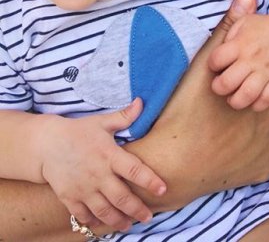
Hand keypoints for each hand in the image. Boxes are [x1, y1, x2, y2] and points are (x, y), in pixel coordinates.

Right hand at [37, 98, 165, 231]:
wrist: (47, 144)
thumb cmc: (78, 131)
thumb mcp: (102, 122)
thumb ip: (123, 117)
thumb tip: (142, 102)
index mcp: (109, 155)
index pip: (134, 170)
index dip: (149, 180)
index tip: (163, 188)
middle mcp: (98, 175)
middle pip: (121, 197)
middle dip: (137, 209)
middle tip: (148, 217)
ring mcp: (83, 188)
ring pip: (104, 210)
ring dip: (118, 220)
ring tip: (128, 225)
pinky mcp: (70, 197)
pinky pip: (84, 215)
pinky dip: (93, 222)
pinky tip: (102, 225)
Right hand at [126, 0, 268, 211]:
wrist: (174, 162)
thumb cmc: (186, 109)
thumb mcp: (204, 64)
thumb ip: (228, 29)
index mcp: (264, 90)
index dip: (253, 78)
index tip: (237, 83)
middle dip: (259, 101)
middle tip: (231, 106)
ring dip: (260, 126)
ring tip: (232, 126)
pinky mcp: (264, 170)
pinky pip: (266, 156)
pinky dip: (254, 151)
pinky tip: (234, 146)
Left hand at [208, 11, 268, 110]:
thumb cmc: (262, 29)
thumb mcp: (243, 21)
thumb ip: (226, 29)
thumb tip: (216, 40)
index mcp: (240, 43)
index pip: (216, 59)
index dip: (212, 64)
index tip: (216, 65)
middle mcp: (252, 59)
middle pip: (228, 82)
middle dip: (219, 88)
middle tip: (221, 85)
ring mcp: (266, 72)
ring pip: (247, 94)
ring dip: (236, 100)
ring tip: (234, 97)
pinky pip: (267, 100)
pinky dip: (257, 104)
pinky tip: (252, 99)